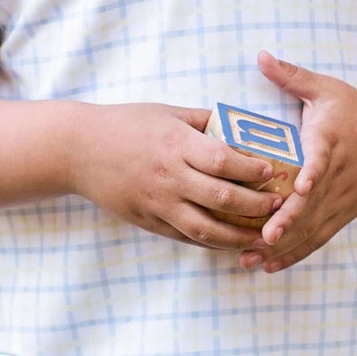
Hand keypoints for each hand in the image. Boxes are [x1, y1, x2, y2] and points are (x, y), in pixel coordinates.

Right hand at [67, 102, 284, 249]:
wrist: (78, 149)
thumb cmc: (125, 124)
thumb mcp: (166, 112)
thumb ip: (203, 121)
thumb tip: (240, 126)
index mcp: (176, 144)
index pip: (222, 160)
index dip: (251, 169)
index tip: (273, 171)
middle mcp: (169, 176)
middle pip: (221, 197)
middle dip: (255, 205)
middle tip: (279, 205)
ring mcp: (158, 203)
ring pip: (206, 228)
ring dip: (239, 235)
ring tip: (263, 235)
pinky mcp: (148, 221)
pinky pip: (186, 237)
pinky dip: (212, 243)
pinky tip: (231, 243)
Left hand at [238, 53, 356, 273]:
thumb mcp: (328, 88)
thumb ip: (292, 76)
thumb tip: (259, 54)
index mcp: (332, 141)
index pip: (322, 159)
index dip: (312, 172)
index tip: (300, 185)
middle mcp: (338, 176)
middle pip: (313, 203)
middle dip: (289, 222)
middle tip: (263, 237)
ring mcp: (342, 199)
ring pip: (313, 227)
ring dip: (284, 245)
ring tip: (251, 259)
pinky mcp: (342, 214)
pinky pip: (318, 238)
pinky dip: (294, 253)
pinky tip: (268, 265)